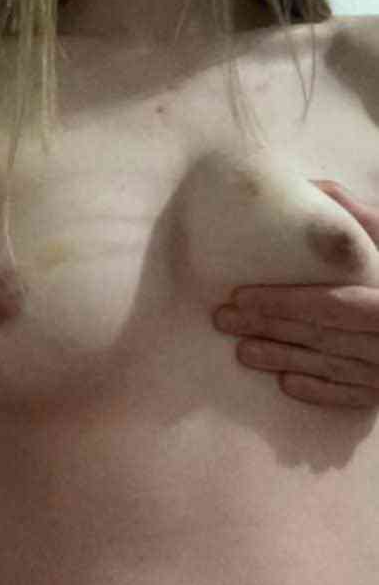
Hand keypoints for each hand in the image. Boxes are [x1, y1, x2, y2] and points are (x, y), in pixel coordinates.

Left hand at [213, 181, 378, 408]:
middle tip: (223, 322)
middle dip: (268, 328)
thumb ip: (360, 217)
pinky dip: (319, 391)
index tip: (241, 296)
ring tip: (241, 352)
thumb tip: (310, 188)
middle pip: (321, 336)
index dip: (283, 302)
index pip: (329, 304)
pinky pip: (352, 395)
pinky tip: (286, 384)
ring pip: (330, 367)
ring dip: (283, 359)